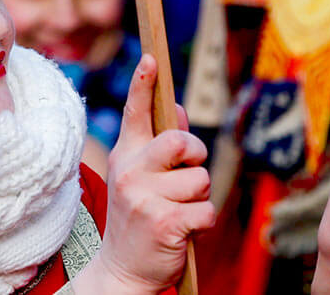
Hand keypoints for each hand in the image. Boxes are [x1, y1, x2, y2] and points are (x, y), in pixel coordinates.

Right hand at [73, 54, 214, 293]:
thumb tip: (181, 110)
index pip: (135, 112)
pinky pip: (207, 210)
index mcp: (125, 156)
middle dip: (196, 156)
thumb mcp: (141, 179)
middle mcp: (130, 171)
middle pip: (181, 142)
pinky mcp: (164, 222)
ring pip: (201, 179)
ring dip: (199, 198)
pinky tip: (183, 231)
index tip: (151, 59)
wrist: (122, 271)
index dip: (143, 84)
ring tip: (177, 212)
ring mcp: (144, 197)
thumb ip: (160, 145)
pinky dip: (203, 222)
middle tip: (187, 175)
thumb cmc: (139, 218)